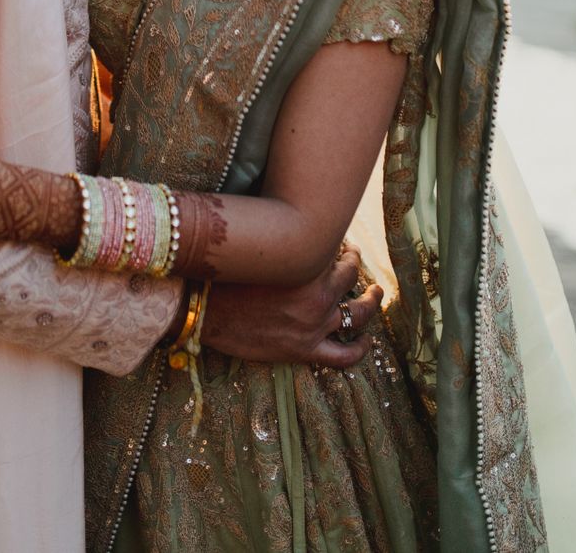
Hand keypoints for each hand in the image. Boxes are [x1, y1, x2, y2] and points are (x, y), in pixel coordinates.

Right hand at [200, 245, 381, 367]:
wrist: (199, 309)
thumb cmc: (222, 271)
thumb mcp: (255, 244)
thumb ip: (280, 234)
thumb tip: (294, 219)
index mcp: (305, 263)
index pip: (336, 248)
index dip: (340, 243)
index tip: (338, 240)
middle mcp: (316, 294)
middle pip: (349, 276)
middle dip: (354, 265)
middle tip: (353, 258)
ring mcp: (313, 325)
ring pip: (356, 315)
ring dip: (370, 303)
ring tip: (375, 294)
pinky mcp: (304, 350)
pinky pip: (343, 356)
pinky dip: (359, 350)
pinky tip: (366, 343)